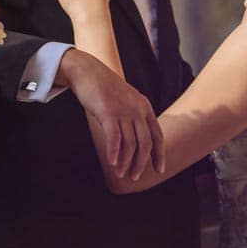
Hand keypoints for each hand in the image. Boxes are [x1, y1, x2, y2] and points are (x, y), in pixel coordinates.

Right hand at [59, 49, 164, 179]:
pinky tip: (112, 162)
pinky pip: (114, 138)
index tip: (159, 169)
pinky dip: (114, 152)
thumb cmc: (104, 87)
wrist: (87, 70)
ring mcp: (123, 110)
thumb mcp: (126, 99)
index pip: (157, 135)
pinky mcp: (108, 112)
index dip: (159, 154)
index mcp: (144, 107)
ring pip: (130, 143)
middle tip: (134, 176)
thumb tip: (134, 139)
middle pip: (145, 143)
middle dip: (141, 163)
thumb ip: (134, 116)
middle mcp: (137, 109)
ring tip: (121, 173)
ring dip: (126, 162)